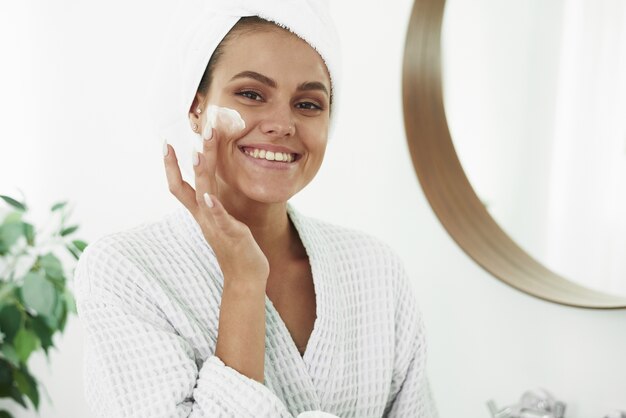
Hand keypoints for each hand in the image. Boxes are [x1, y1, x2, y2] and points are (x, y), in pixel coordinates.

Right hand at [163, 129, 269, 284]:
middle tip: (200, 130)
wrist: (245, 278)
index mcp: (202, 213)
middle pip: (191, 184)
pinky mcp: (231, 235)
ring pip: (204, 196)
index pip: (180, 186)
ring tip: (198, 154)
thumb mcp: (222, 221)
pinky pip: (219, 220)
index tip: (166, 143)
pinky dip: (213, 209)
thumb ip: (214, 206)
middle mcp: (204, 218)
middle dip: (194, 157)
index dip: (171, 166)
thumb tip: (209, 190)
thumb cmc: (235, 248)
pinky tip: (209, 198)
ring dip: (201, 175)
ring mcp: (215, 226)